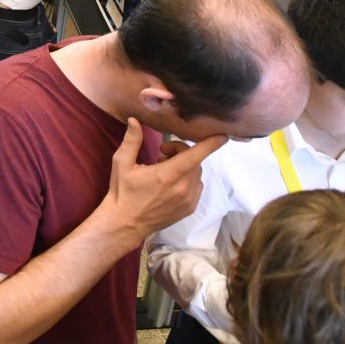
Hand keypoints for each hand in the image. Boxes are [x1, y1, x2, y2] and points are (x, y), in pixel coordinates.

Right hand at [99, 120, 226, 242]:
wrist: (125, 223)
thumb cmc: (123, 191)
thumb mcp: (122, 163)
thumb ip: (131, 140)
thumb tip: (134, 120)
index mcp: (167, 174)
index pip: (195, 155)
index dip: (211, 144)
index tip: (223, 135)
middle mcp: (183, 188)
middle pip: (194, 161)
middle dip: (181, 152)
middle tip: (162, 154)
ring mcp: (188, 200)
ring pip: (196, 174)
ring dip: (185, 166)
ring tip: (165, 170)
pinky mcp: (190, 209)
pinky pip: (197, 187)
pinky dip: (188, 180)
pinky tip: (171, 184)